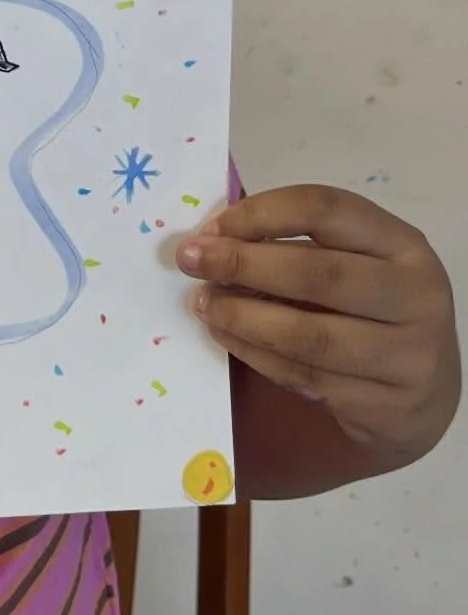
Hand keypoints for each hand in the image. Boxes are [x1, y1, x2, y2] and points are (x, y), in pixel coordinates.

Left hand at [178, 186, 459, 464]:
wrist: (422, 394)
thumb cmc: (370, 310)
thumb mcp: (354, 263)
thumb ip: (295, 245)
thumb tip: (212, 236)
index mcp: (402, 244)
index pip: (327, 210)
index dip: (262, 213)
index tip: (211, 227)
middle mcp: (415, 295)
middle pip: (320, 273)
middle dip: (243, 263)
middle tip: (191, 260)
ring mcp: (407, 354)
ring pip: (310, 335)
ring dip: (243, 317)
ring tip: (203, 304)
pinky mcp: (386, 403)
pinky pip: (305, 376)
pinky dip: (256, 354)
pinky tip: (226, 335)